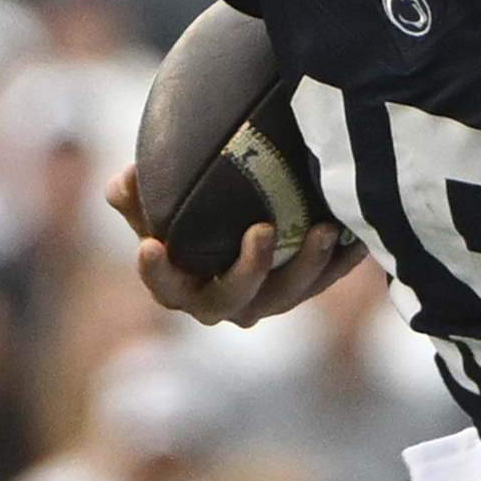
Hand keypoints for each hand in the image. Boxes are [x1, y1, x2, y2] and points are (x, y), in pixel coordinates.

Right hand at [105, 163, 360, 326]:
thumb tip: (124, 177)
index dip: (157, 272)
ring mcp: (266, 301)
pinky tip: (356, 235)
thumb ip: (137, 195)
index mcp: (179, 286)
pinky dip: (341, 260)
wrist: (237, 226)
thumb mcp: (157, 206)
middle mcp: (223, 303)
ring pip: (287, 295)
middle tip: (262, 230)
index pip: (163, 286)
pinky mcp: (303, 291)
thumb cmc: (187, 218)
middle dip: (248, 269)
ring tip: (323, 231)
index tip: (151, 244)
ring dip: (307, 266)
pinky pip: (326, 281)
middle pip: (232, 298)